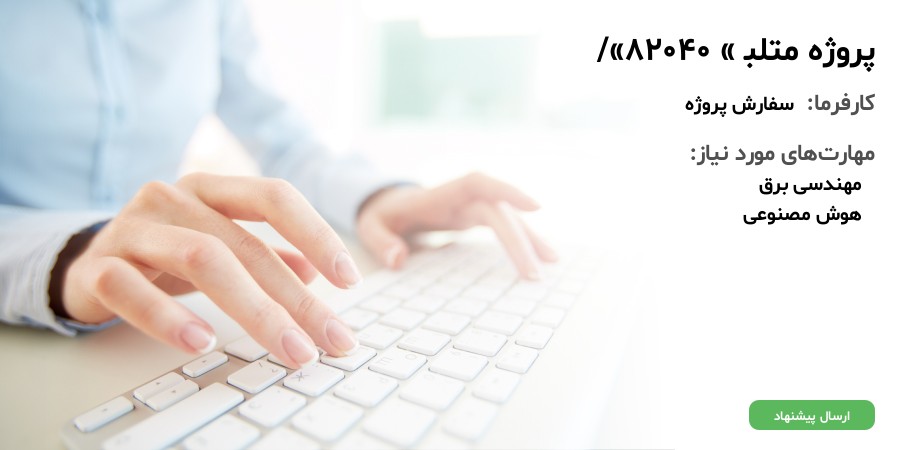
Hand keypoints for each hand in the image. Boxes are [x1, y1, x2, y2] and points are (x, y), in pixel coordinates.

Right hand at [60, 173, 360, 366]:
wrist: (84, 262)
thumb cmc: (165, 253)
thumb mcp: (219, 247)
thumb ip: (265, 254)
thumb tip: (316, 273)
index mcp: (210, 190)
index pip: (274, 197)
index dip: (317, 233)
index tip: (350, 279)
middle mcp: (172, 198)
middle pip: (245, 244)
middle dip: (296, 298)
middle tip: (330, 338)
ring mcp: (133, 228)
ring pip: (200, 259)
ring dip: (253, 309)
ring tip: (287, 348)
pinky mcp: (98, 266)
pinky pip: (132, 288)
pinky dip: (168, 318)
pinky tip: (202, 342)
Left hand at [356, 172, 557, 277]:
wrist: (387, 204)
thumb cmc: (382, 214)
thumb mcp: (370, 226)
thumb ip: (380, 241)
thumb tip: (398, 259)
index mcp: (441, 194)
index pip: (479, 183)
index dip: (507, 191)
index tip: (536, 207)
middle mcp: (463, 197)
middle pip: (499, 211)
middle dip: (520, 239)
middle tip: (535, 273)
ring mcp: (472, 207)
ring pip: (509, 218)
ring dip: (531, 238)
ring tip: (553, 262)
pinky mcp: (477, 218)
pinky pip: (505, 226)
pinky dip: (522, 241)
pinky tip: (540, 258)